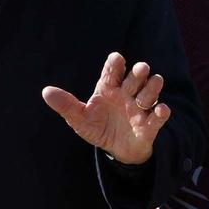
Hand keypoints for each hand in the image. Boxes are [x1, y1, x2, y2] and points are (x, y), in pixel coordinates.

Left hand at [42, 52, 171, 164]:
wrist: (116, 150)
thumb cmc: (98, 128)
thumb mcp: (79, 118)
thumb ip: (66, 105)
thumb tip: (46, 91)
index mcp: (109, 88)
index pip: (114, 71)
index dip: (116, 64)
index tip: (116, 58)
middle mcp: (127, 94)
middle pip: (136, 77)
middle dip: (139, 72)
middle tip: (140, 69)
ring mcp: (140, 107)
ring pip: (151, 90)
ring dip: (151, 88)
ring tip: (146, 92)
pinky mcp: (150, 124)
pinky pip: (159, 115)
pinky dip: (162, 112)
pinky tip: (161, 110)